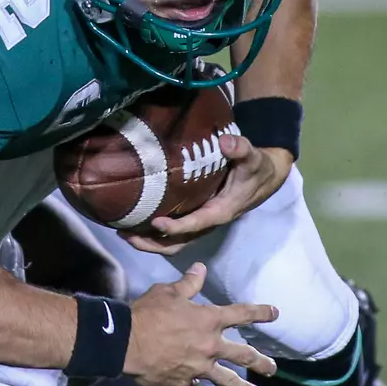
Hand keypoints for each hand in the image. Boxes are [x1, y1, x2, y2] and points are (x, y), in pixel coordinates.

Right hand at [124, 263, 277, 385]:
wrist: (127, 344)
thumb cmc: (148, 314)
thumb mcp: (167, 293)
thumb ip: (188, 284)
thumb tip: (201, 268)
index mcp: (209, 321)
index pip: (241, 314)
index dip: (260, 313)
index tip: (274, 314)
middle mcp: (210, 346)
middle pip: (244, 356)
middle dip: (261, 362)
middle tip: (272, 369)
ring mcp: (199, 368)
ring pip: (228, 380)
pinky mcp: (183, 381)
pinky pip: (194, 383)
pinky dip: (196, 382)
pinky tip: (196, 384)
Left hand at [125, 136, 293, 254]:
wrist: (263, 177)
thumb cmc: (255, 168)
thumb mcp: (252, 157)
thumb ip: (241, 149)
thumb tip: (225, 142)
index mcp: (221, 211)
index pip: (196, 224)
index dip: (176, 226)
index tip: (155, 223)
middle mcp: (208, 222)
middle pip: (179, 243)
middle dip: (153, 244)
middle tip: (126, 235)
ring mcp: (200, 223)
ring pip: (174, 242)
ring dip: (149, 242)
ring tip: (123, 233)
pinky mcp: (195, 218)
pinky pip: (174, 233)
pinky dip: (154, 234)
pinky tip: (134, 223)